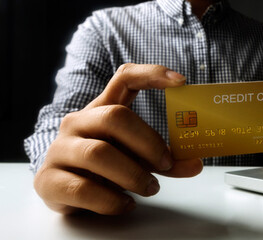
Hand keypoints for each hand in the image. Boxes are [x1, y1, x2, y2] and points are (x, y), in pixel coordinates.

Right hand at [33, 64, 202, 214]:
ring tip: (150, 188)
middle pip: (114, 117)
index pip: (124, 78)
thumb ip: (164, 160)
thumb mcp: (137, 158)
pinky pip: (84, 189)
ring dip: (134, 175)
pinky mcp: (50, 180)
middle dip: (148, 142)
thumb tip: (196, 163)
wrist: (62, 192)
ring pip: (99, 154)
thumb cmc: (104, 167)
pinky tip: (126, 204)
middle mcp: (77, 123)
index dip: (151, 74)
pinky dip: (113, 200)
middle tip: (165, 163)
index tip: (180, 81)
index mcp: (101, 110)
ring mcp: (60, 149)